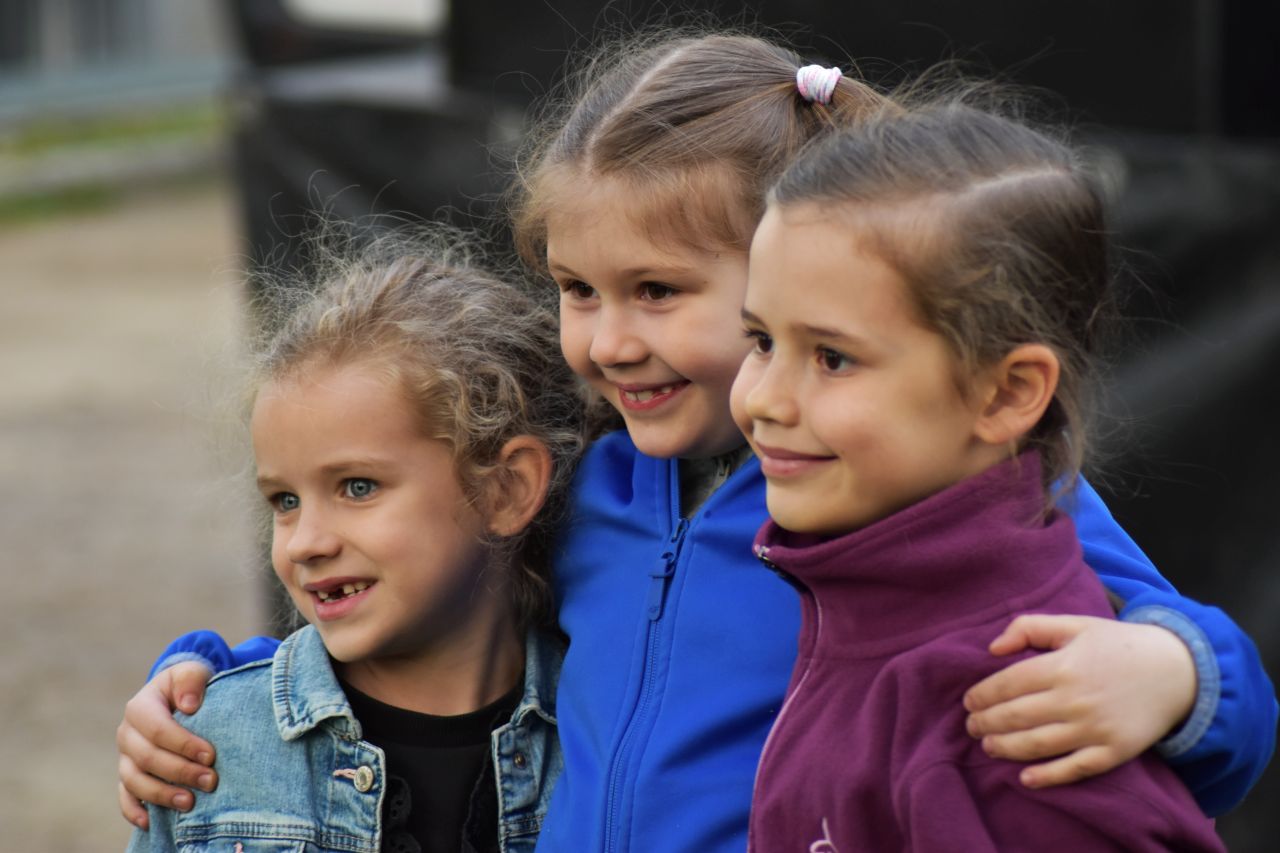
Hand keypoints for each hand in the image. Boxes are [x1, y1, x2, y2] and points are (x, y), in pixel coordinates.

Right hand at [116, 661, 217, 828]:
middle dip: (180, 772)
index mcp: (141, 706)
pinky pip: (125, 797)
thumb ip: (191, 680)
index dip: (183, 744)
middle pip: (147, 758)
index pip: (158, 729)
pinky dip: (134, 811)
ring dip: (161, 795)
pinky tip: (151, 822)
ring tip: (190, 802)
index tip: (211, 755)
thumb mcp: (193, 671)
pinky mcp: (128, 775)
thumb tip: (189, 705)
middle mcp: (127, 734)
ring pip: (134, 781)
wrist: (179, 695)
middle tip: (211, 781)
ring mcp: (125, 757)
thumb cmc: (189, 685)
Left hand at [963, 614, 1195, 788]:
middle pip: (1016, 717)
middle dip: (986, 723)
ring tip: (987, 746)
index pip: (1008, 684)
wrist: (1176, 670)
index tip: (969, 702)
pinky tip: (1025, 778)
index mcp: (1062, 666)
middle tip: (971, 727)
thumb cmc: (1118, 645)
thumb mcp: (1074, 625)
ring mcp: (1095, 729)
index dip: (982, 695)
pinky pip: (1074, 769)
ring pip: (1037, 745)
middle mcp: (1075, 699)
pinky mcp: (1113, 751)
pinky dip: (1047, 777)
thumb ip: (1029, 628)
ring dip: (1006, 748)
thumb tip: (992, 649)